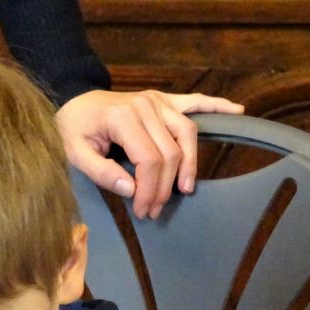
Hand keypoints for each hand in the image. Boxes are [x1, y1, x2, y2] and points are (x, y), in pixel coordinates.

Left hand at [56, 90, 243, 218]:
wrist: (72, 100)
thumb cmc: (72, 129)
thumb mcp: (75, 154)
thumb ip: (101, 172)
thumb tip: (130, 190)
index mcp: (123, 118)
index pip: (150, 160)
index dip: (150, 190)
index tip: (143, 210)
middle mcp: (146, 106)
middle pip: (171, 152)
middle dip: (165, 186)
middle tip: (154, 209)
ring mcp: (157, 101)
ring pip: (187, 133)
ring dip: (190, 163)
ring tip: (187, 188)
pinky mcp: (163, 100)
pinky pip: (195, 101)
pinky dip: (217, 106)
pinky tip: (237, 111)